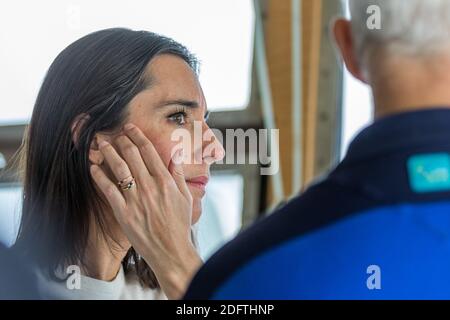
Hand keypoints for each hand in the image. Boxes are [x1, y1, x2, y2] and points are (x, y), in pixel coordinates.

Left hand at [90, 123, 201, 298]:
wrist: (171, 251)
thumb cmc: (179, 225)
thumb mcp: (185, 197)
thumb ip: (178, 175)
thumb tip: (175, 155)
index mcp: (166, 182)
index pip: (149, 152)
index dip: (138, 136)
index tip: (130, 128)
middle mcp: (150, 187)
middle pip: (132, 155)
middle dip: (121, 140)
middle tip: (113, 133)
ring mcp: (135, 199)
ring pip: (118, 168)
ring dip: (108, 152)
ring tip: (101, 143)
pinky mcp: (123, 212)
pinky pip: (108, 189)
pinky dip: (99, 176)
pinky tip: (93, 167)